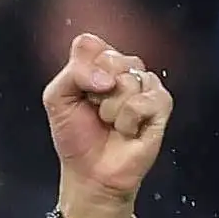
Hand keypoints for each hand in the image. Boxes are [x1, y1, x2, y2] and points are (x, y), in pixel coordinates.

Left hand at [43, 33, 170, 217]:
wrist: (90, 173)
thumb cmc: (76, 137)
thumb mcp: (57, 98)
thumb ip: (74, 73)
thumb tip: (109, 78)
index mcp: (99, 63)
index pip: (90, 44)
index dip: (82, 70)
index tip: (79, 94)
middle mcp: (125, 69)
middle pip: (111, 58)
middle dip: (95, 90)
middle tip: (95, 110)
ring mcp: (146, 86)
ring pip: (128, 80)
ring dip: (111, 109)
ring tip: (111, 123)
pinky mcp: (161, 105)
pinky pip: (143, 101)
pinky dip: (128, 120)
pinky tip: (127, 131)